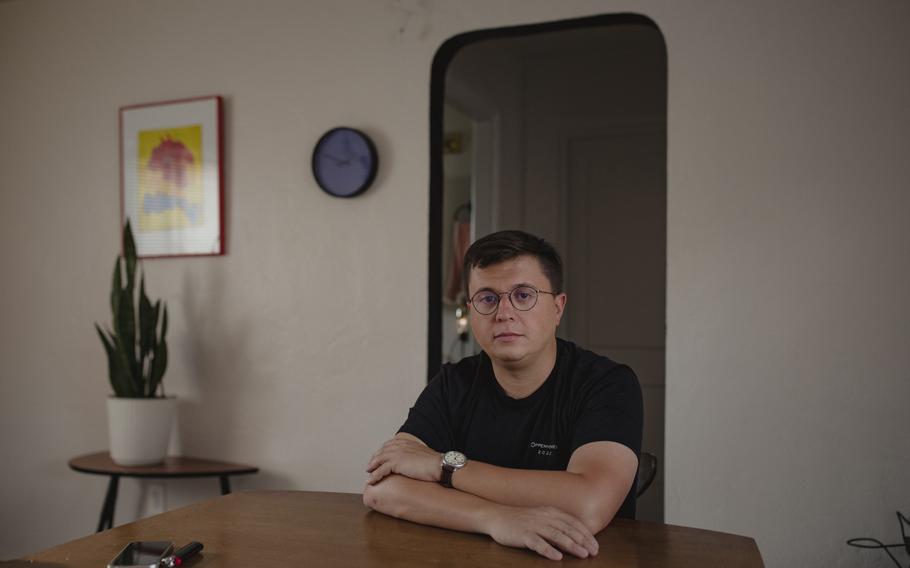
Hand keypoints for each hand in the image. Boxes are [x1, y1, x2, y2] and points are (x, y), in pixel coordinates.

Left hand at [366, 438, 441, 484]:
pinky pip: (381, 469)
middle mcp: (400, 446)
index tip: (378, 458)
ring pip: (379, 460)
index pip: (389, 445)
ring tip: (368, 474)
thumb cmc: (436, 463)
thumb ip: (416, 455)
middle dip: (375, 459)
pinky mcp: (396, 463)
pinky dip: (375, 475)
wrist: (440, 466)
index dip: (382, 452)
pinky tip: (371, 481)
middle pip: (382, 451)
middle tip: (370, 466)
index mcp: (407, 443)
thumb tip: (416, 462)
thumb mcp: (424, 455)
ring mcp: (397, 453)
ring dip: (372, 467)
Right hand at [484, 505, 598, 560]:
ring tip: (582, 554)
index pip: (573, 523)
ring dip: (571, 545)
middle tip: (594, 552)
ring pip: (556, 535)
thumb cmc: (521, 520)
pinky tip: (557, 557)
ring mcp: (533, 525)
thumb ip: (556, 525)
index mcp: (550, 512)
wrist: (496, 516)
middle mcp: (544, 516)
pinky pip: (537, 543)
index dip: (586, 534)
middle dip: (583, 541)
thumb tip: (574, 538)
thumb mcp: (541, 518)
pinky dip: (548, 550)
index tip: (595, 546)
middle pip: (568, 529)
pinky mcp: (523, 534)